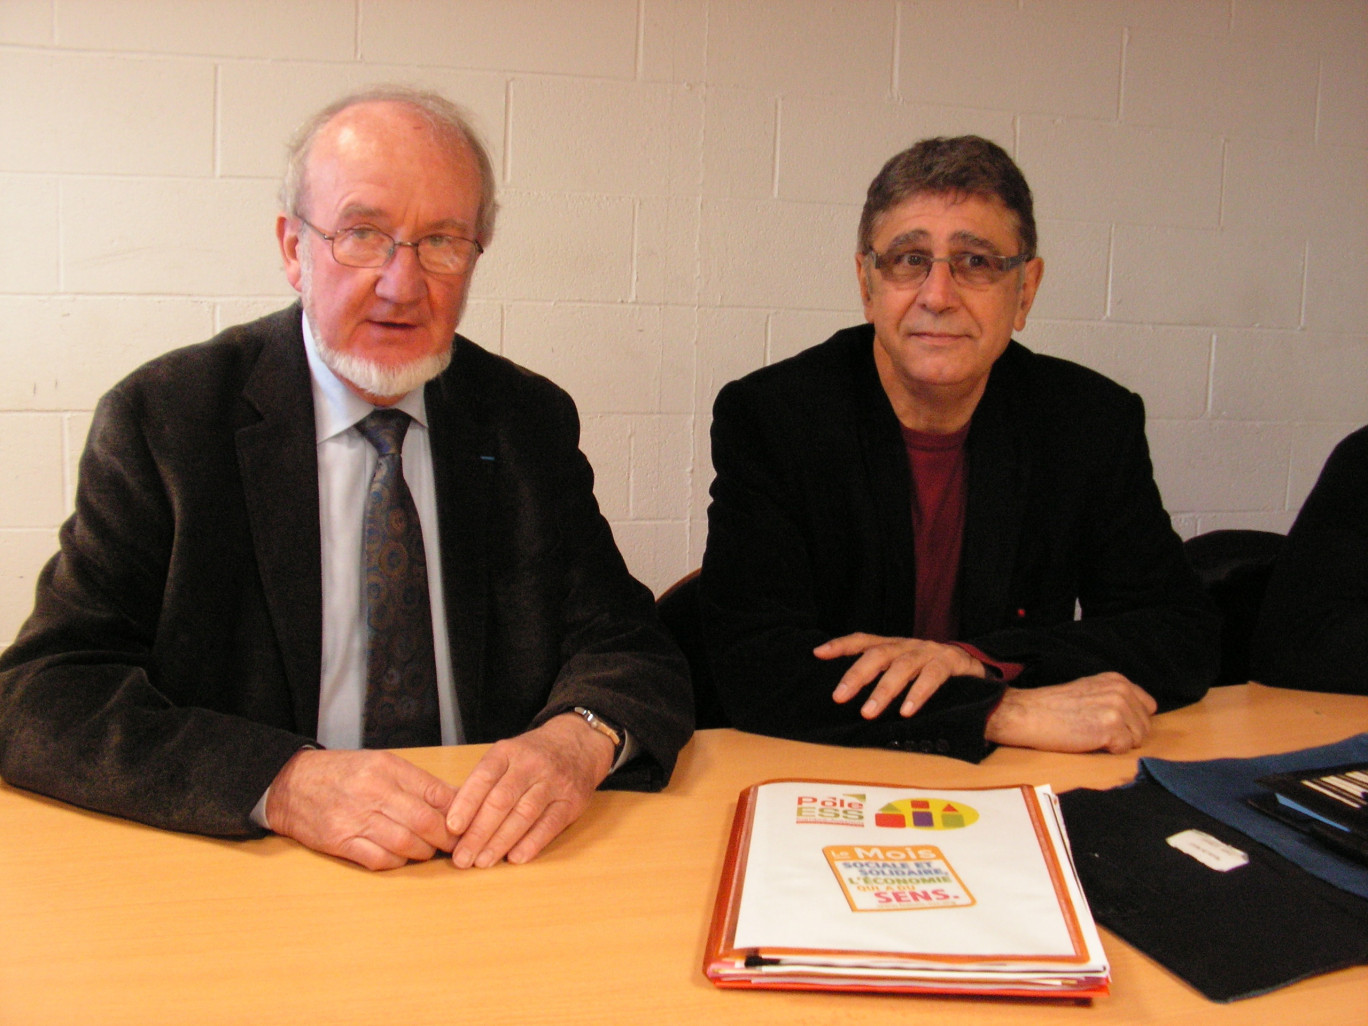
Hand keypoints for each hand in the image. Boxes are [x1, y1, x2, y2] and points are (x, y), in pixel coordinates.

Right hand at [265, 749, 458, 870]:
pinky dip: (397, 862)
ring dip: (423, 852)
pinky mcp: (340, 842)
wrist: (291, 784)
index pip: (435, 792)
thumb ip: (415, 782)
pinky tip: (400, 857)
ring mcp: (355, 818)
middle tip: (455, 845)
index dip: (457, 813)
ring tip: (428, 851)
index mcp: (387, 768)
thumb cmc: (341, 774)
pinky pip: (379, 860)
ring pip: (406, 844)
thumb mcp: (380, 764)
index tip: (467, 824)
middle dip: (447, 838)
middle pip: (425, 821)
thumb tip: (454, 800)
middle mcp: (373, 791)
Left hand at [445, 713, 614, 868]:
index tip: (452, 828)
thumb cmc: (532, 756)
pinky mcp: (571, 801)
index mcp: (508, 752)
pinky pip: (550, 825)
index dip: (466, 803)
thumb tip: (457, 821)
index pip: (483, 777)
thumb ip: (485, 782)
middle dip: (479, 832)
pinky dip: (531, 843)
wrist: (578, 744)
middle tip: (462, 857)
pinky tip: (515, 858)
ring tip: (483, 861)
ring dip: (501, 841)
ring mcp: (554, 782)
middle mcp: (531, 765)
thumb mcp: (507, 756)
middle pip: (501, 800)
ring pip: (524, 814)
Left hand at [817, 632, 985, 718]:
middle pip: (877, 654)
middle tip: (839, 697)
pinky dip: (918, 694)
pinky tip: (906, 710)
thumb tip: (846, 695)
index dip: (840, 645)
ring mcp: (929, 651)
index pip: (862, 640)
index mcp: (893, 646)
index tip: (818, 653)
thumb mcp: (902, 671)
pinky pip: (932, 676)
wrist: (975, 671)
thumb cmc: (930, 674)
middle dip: (856, 675)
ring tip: (869, 712)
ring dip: (883, 691)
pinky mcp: (950, 662)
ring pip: (902, 667)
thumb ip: (880, 677)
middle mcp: (908, 645)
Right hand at [984, 672, 1157, 753]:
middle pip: (1146, 726)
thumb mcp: (1090, 690)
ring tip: (1092, 735)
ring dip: (1118, 743)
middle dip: (1127, 734)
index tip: (1113, 724)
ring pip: (1138, 739)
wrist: (1028, 714)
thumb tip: (1134, 716)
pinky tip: (1089, 741)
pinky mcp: (1111, 727)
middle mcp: (1121, 690)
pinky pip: (1125, 749)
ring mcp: (1117, 708)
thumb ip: (1114, 697)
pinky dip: (1109, 751)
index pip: (1147, 706)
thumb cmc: (1053, 707)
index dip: (1132, 720)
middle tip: (1097, 731)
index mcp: (1117, 680)